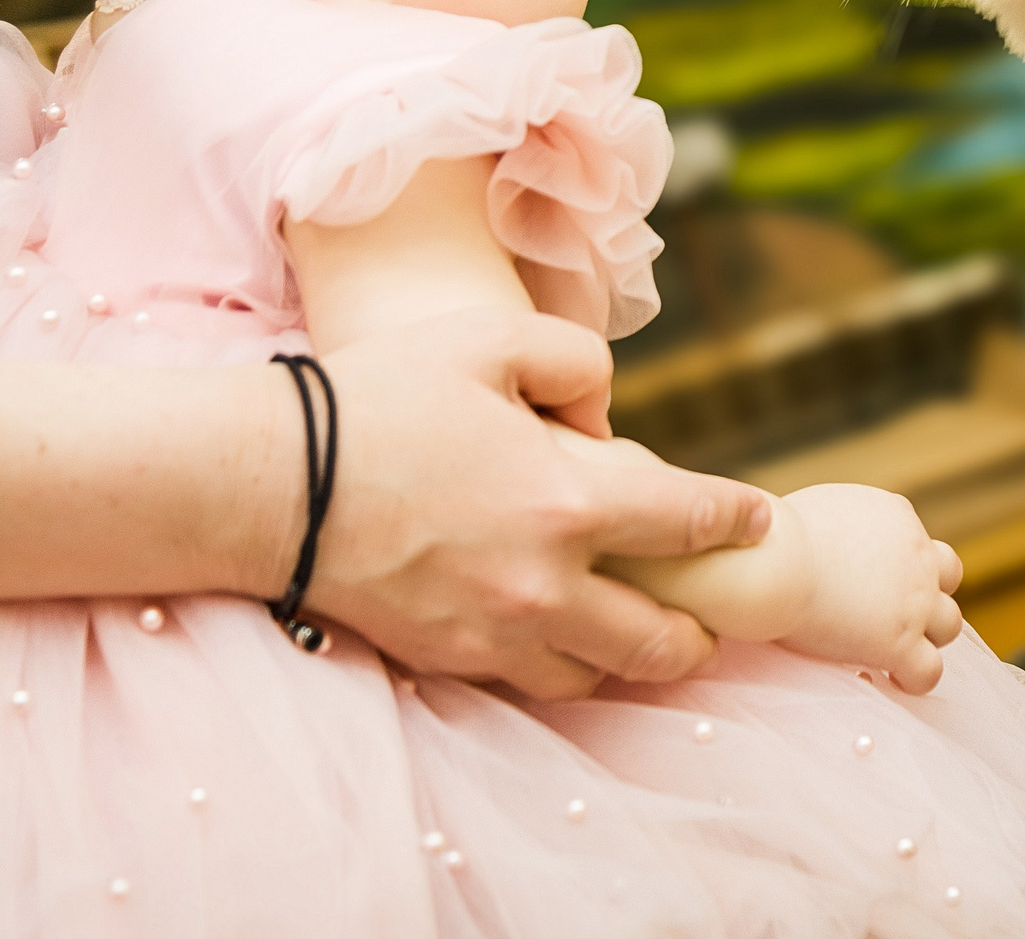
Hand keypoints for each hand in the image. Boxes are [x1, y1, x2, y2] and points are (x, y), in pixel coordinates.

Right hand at [304, 309, 774, 698]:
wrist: (267, 483)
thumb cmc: (378, 397)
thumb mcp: (488, 341)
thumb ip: (574, 363)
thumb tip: (604, 422)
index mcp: (569, 500)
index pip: (689, 522)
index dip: (736, 519)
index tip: (757, 518)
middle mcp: (546, 584)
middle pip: (664, 639)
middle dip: (700, 626)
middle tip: (708, 609)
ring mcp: (494, 632)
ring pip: (597, 676)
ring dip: (628, 656)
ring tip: (634, 629)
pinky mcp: (446, 658)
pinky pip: (528, 683)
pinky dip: (556, 665)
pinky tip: (554, 636)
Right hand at [772, 483, 964, 694]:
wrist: (775, 566)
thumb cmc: (774, 534)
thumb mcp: (820, 507)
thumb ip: (843, 524)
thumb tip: (831, 543)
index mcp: (896, 515)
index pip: (917, 541)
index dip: (900, 566)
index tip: (874, 585)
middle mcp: (917, 555)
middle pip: (947, 576)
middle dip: (927, 593)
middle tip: (892, 612)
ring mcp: (915, 602)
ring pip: (949, 624)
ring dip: (927, 635)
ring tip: (894, 649)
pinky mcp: (901, 643)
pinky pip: (929, 671)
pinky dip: (915, 678)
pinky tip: (892, 679)